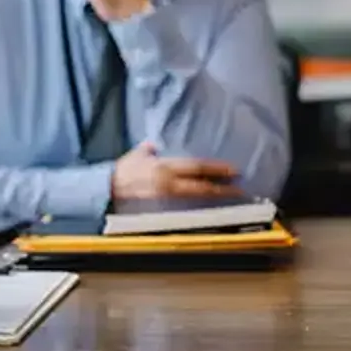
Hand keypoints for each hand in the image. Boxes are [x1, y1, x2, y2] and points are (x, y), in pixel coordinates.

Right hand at [112, 142, 241, 198]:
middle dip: (221, 187)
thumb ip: (149, 149)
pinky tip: (207, 202)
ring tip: (230, 195)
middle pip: (200, 186)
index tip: (234, 170)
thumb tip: (154, 145)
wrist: (109, 188)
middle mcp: (168, 182)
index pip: (196, 167)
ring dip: (214, 196)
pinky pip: (185, 203)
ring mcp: (166, 196)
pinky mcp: (162, 205)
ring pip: (195, 196)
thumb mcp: (138, 154)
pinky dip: (199, 202)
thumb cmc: (124, 169)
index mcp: (164, 167)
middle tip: (240, 188)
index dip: (216, 169)